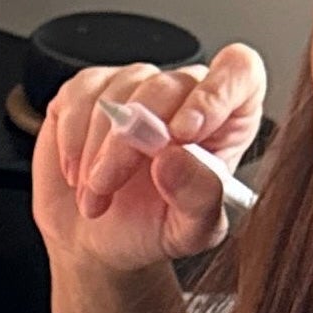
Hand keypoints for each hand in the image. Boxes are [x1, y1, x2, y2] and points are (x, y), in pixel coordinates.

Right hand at [30, 43, 265, 276]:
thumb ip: (198, 198)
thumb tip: (175, 159)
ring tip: (96, 193)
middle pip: (167, 85)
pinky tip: (76, 171)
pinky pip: (80, 94)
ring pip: (118, 91)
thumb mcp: (189, 232)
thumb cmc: (151, 231)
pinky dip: (72, 138)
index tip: (182, 133)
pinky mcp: (90, 89)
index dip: (216, 92)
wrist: (95, 241)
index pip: (240, 71)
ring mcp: (134, 86)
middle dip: (131, 141)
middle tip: (110, 183)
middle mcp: (183, 95)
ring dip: (96, 150)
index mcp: (225, 120)